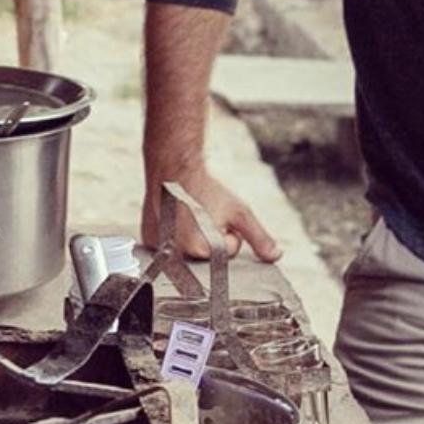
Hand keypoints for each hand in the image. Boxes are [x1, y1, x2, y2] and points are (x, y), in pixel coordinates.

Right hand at [141, 162, 281, 262]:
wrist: (172, 167)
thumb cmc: (207, 189)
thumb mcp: (239, 213)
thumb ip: (259, 238)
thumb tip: (276, 256)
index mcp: (201, 252)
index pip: (226, 252)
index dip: (227, 232)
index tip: (216, 216)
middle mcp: (177, 255)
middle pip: (206, 256)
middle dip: (209, 238)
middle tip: (202, 214)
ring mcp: (159, 250)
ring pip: (187, 251)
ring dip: (191, 237)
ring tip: (187, 213)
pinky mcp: (147, 241)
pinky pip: (166, 246)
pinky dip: (171, 235)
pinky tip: (172, 217)